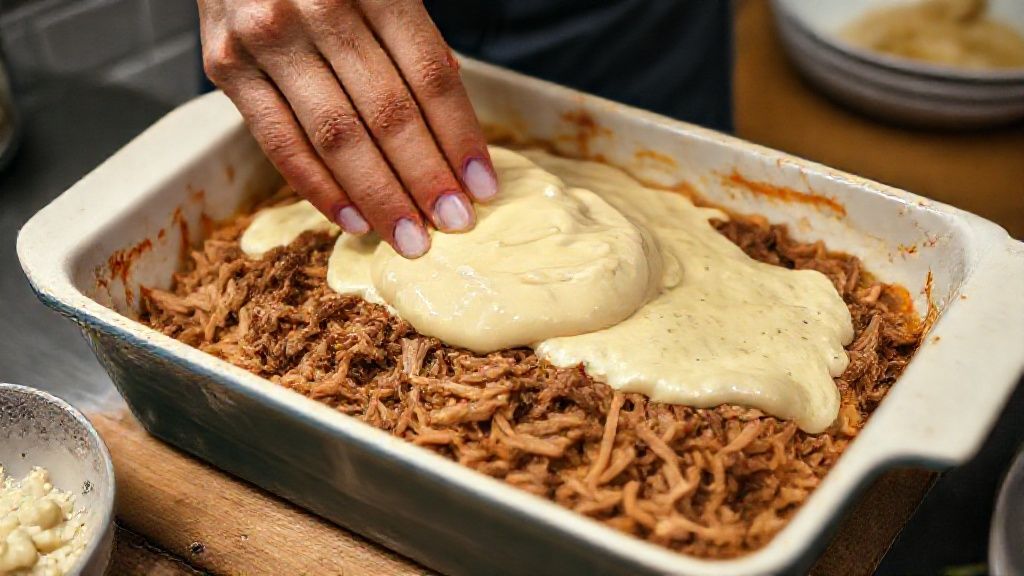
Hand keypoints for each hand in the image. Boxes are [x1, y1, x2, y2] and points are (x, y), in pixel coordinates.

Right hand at [197, 0, 496, 257]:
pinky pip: (279, 143)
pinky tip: (353, 220)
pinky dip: (318, 189)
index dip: (460, 137)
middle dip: (427, 178)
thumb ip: (410, 39)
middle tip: (454, 224)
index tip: (482, 187)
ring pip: (335, 136)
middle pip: (388, 112)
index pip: (430, 75)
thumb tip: (449, 123)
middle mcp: (316, 7)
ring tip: (410, 237)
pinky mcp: (225, 66)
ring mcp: (266, 37)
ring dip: (380, 196)